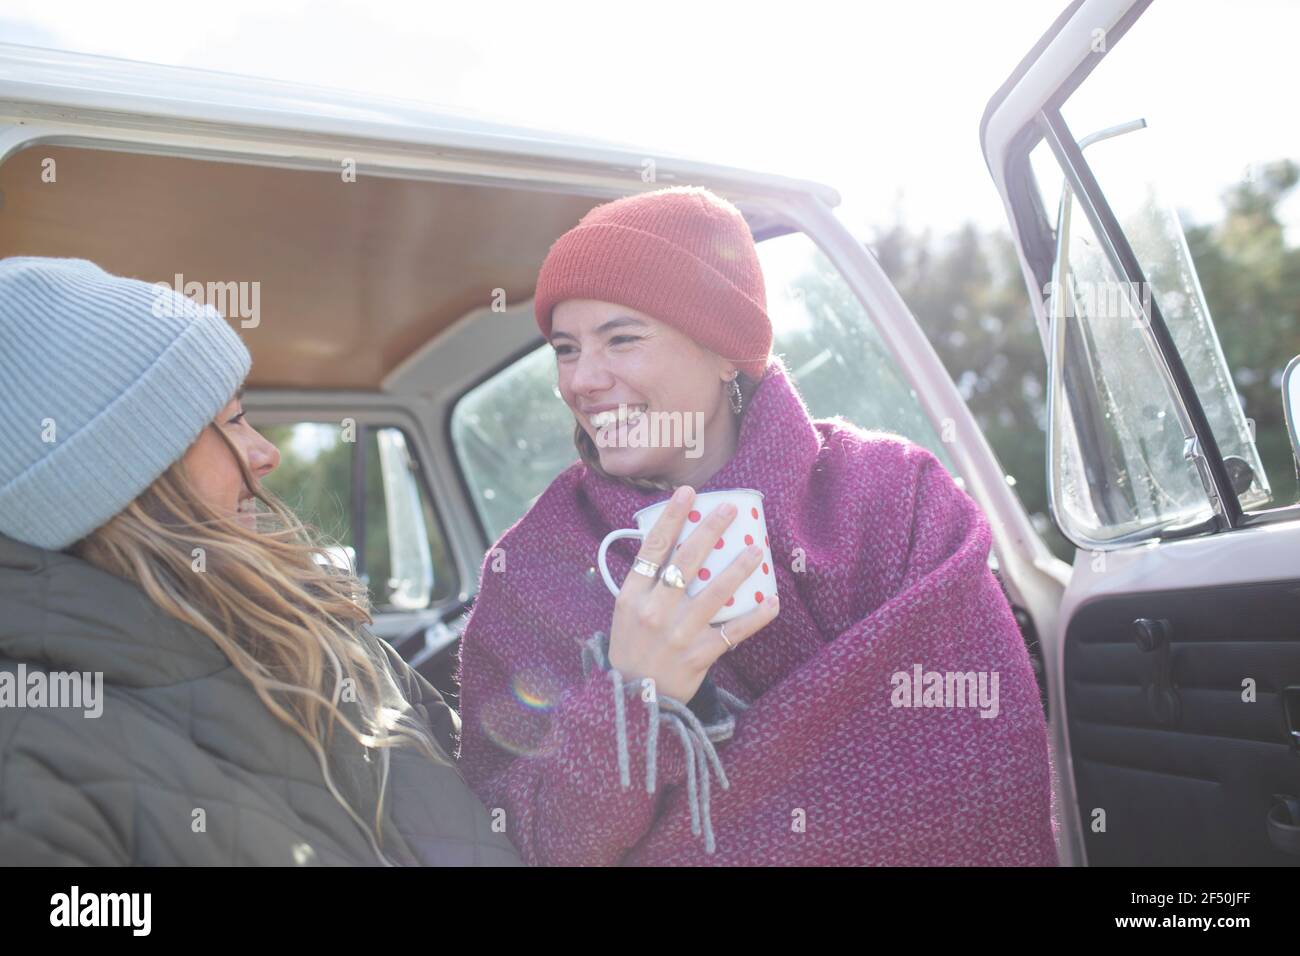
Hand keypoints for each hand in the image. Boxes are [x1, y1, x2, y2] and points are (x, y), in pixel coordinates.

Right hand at [608, 485, 779, 701]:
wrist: (633, 701)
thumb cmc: (631, 649)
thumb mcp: (624, 612)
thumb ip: (644, 583)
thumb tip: (668, 544)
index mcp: (632, 595)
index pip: (652, 547)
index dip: (671, 517)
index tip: (688, 494)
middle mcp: (654, 610)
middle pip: (686, 561)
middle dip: (710, 530)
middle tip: (730, 509)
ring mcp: (678, 633)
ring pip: (714, 592)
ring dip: (738, 567)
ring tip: (757, 548)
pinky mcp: (699, 655)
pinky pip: (733, 632)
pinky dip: (755, 616)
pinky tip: (772, 601)